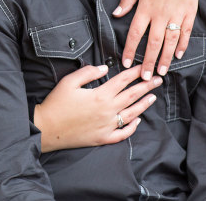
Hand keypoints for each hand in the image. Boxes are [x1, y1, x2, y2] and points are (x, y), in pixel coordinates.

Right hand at [34, 64, 161, 152]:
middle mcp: (107, 111)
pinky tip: (137, 121)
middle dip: (146, 86)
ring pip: (131, 114)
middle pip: (132, 96)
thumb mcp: (69, 82)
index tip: (143, 67)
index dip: (134, 72)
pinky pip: (122, 134)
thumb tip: (105, 68)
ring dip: (144, 105)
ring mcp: (106, 126)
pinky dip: (132, 127)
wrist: (47, 128)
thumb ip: (88, 72)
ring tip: (153, 97)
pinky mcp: (102, 138)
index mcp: (100, 95)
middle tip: (158, 80)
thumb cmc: (56, 103)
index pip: (122, 81)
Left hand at [113, 0, 205, 78]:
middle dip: (148, 62)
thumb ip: (127, 0)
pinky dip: (183, 45)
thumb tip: (116, 14)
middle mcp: (162, 12)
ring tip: (161, 72)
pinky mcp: (190, 11)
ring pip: (171, 41)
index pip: (136, 33)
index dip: (130, 50)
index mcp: (146, 6)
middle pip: (154, 43)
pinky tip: (179, 55)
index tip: (126, 63)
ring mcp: (178, 13)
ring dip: (166, 58)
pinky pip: (187, 32)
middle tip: (144, 77)